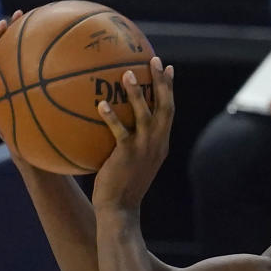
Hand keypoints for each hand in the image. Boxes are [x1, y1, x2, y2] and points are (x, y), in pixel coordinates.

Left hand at [92, 55, 173, 213]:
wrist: (120, 211)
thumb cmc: (121, 188)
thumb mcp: (129, 163)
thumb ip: (126, 142)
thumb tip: (108, 120)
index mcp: (160, 145)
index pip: (169, 112)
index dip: (170, 88)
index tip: (168, 68)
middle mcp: (157, 145)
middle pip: (165, 108)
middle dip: (162, 82)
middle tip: (155, 59)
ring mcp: (144, 150)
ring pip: (145, 116)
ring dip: (138, 94)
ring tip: (128, 73)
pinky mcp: (127, 156)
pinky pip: (120, 132)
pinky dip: (112, 118)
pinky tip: (101, 105)